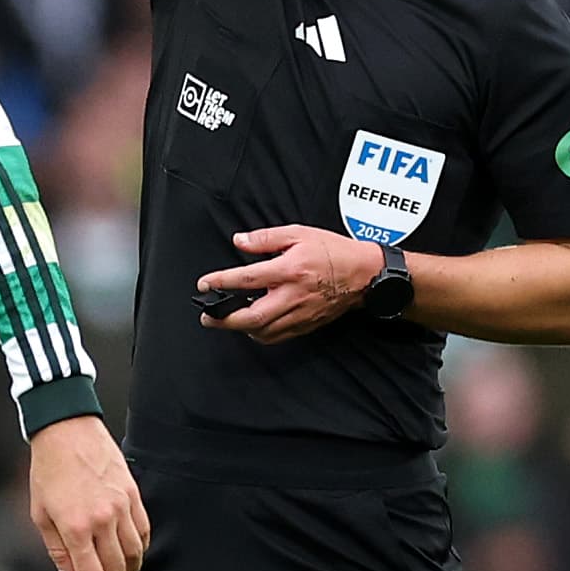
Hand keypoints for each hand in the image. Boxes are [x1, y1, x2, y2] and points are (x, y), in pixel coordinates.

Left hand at [27, 414, 149, 570]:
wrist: (66, 431)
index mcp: (75, 527)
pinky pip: (144, 529)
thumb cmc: (48, 470)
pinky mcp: (133, 494)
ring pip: (135, 553)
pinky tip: (133, 555)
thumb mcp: (40, 513)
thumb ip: (56, 550)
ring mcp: (121, 506)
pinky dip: (141, 548)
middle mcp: (102, 519)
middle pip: (117, 569)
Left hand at [198, 226, 390, 342]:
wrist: (364, 274)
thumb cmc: (334, 252)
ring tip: (228, 320)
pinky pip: (278, 336)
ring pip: (264, 332)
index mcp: (289, 270)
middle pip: (252, 317)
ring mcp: (300, 314)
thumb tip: (239, 241)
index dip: (221, 282)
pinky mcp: (306, 325)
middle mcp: (293, 296)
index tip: (205, 284)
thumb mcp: (299, 233)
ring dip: (241, 328)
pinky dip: (261, 334)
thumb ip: (265, 238)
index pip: (247, 279)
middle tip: (208, 317)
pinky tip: (253, 325)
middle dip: (225, 320)